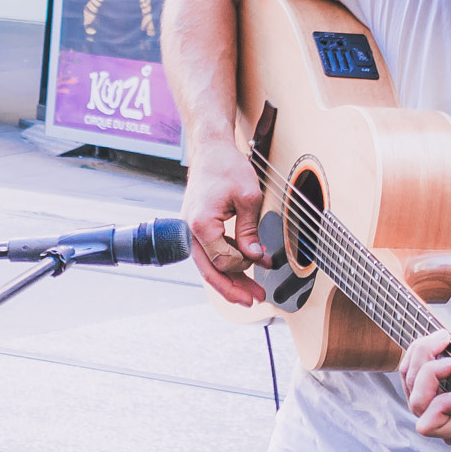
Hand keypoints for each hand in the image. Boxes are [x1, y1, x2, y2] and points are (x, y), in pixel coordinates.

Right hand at [182, 143, 266, 303]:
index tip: (261, 259)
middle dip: (232, 289)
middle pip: (210, 271)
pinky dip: (226, 264)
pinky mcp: (196, 229)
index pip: (222, 259)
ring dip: (230, 280)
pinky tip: (242, 270)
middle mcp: (190, 231)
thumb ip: (249, 231)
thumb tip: (254, 257)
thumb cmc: (227, 168)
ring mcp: (190, 231)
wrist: (211, 150)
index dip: (244, 264)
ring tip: (251, 293)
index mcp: (200, 224)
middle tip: (253, 301)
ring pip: (209, 267)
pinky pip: (209, 254)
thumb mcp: (248, 197)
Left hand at [400, 325, 450, 441]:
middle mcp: (436, 416)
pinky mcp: (416, 384)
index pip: (429, 425)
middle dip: (431, 375)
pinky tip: (437, 340)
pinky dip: (418, 351)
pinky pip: (407, 368)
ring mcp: (424, 401)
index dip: (440, 408)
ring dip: (423, 356)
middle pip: (418, 400)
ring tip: (445, 338)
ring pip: (409, 379)